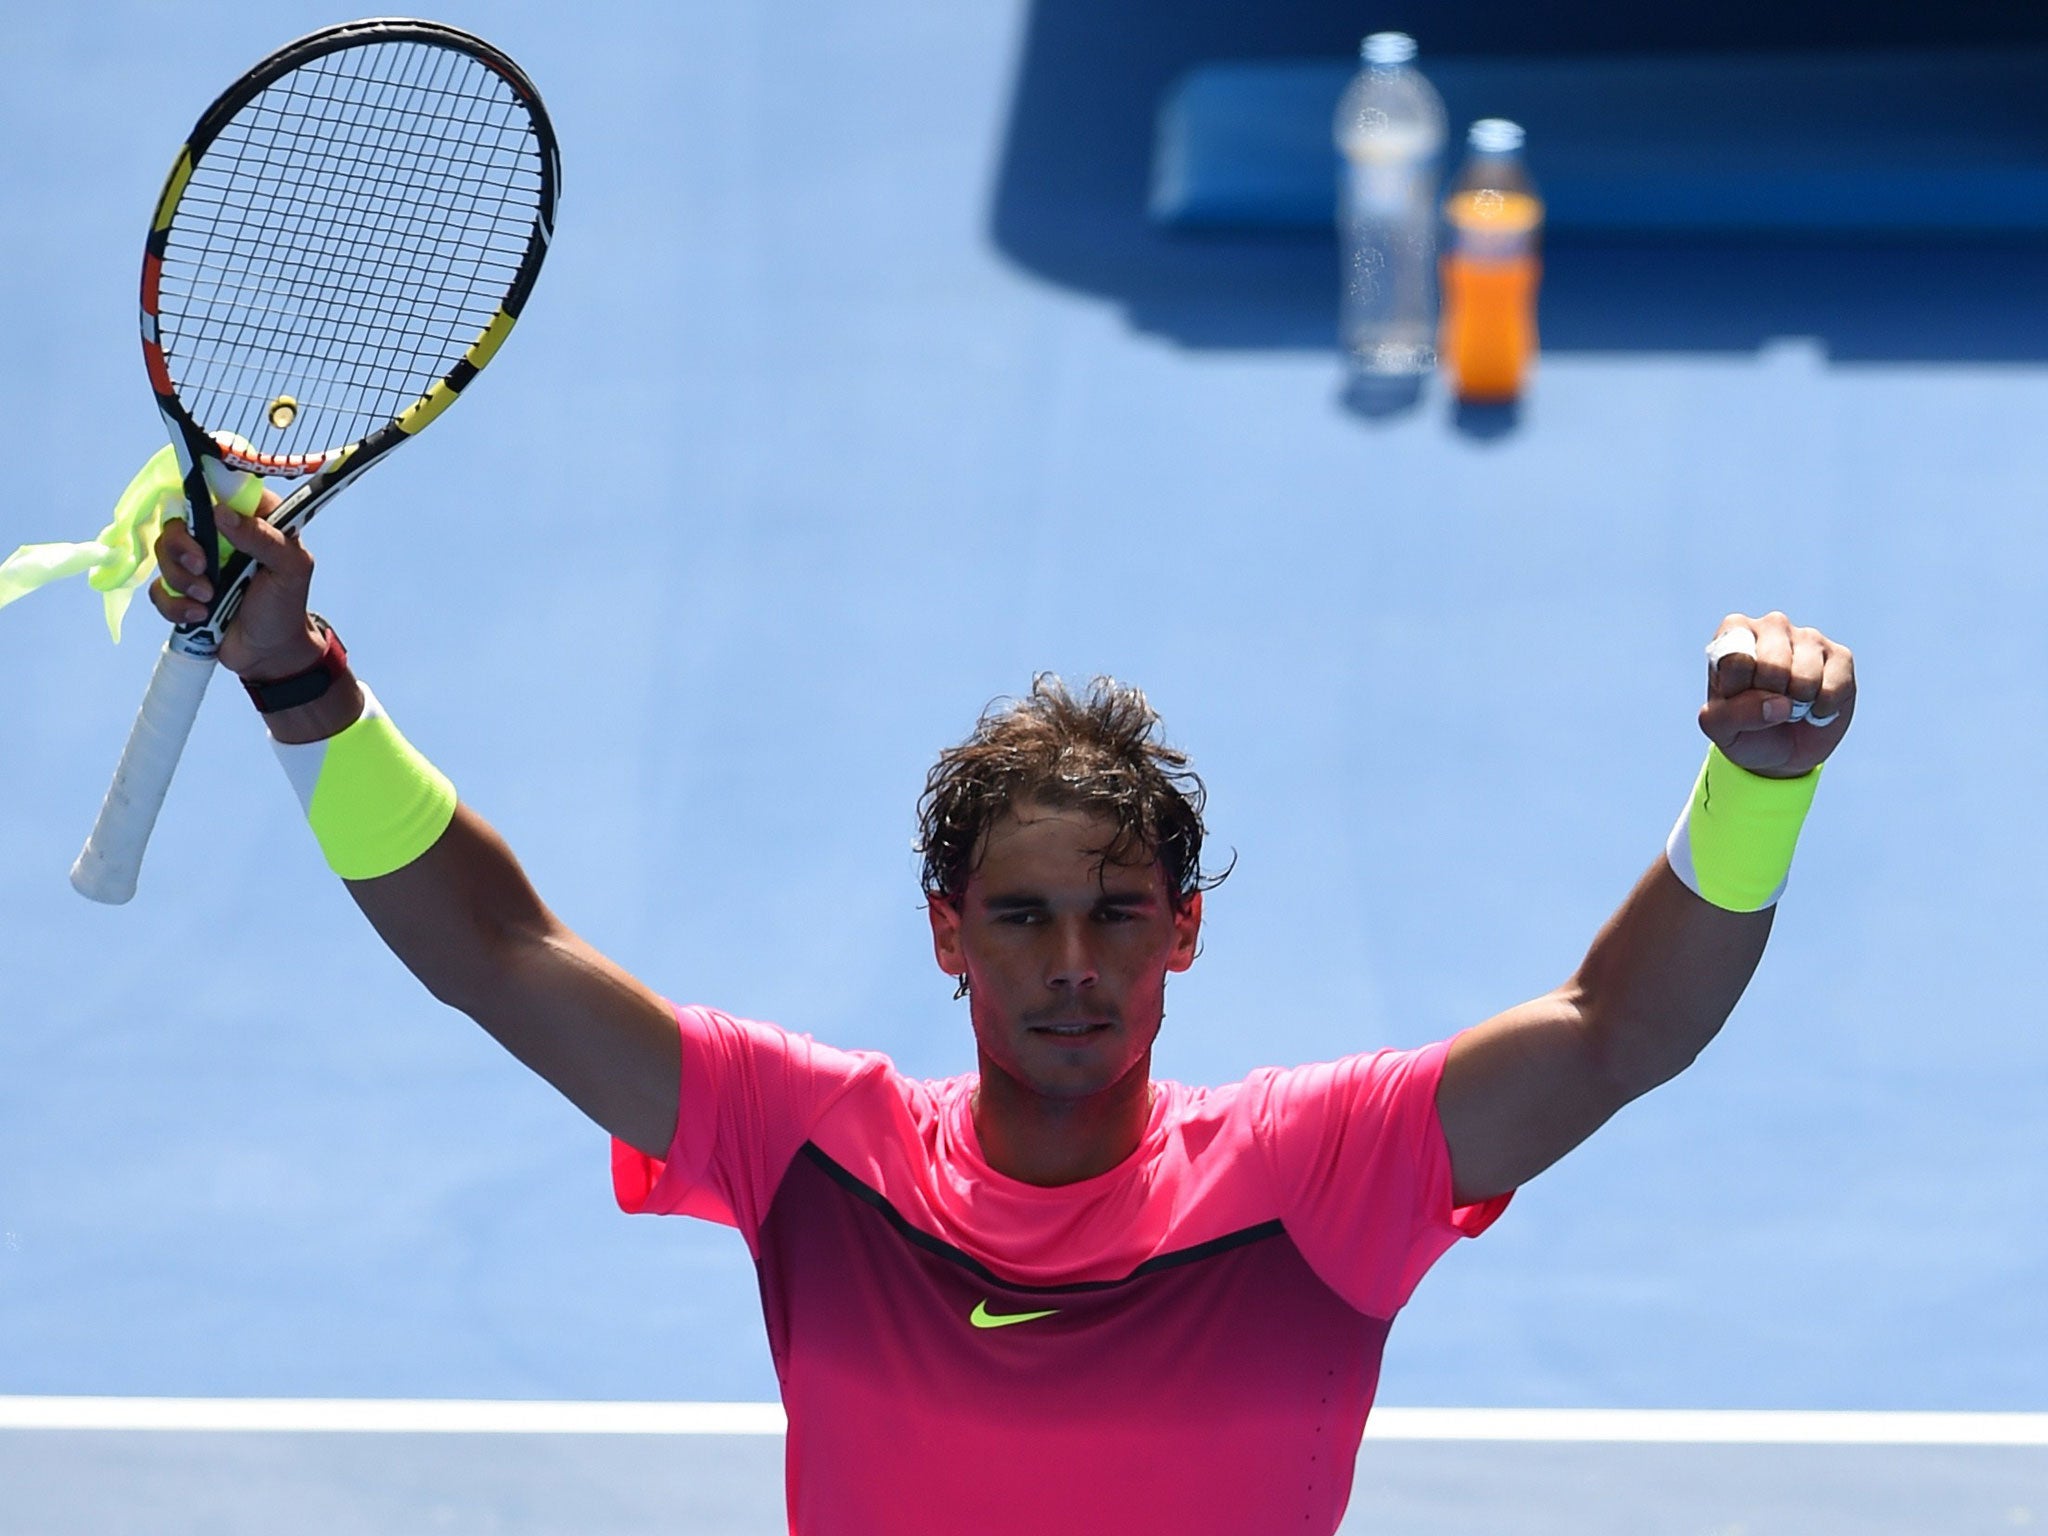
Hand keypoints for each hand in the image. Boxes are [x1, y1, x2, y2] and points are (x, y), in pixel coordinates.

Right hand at [149, 491, 323, 680]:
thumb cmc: (286, 605)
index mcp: (251, 519)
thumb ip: (264, 538)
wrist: (270, 652)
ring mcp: (198, 562)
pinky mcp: (181, 590)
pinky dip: (174, 604)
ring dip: (181, 579)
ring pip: (163, 553)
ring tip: (209, 600)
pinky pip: (158, 588)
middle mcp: (220, 535)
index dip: (202, 491)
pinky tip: (199, 616)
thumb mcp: (290, 568)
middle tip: (202, 567)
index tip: (200, 511)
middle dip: (182, 546)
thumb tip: (222, 513)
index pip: (220, 488)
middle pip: (179, 520)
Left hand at [1701, 612, 1854, 778]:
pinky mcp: (1841, 656)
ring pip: (1804, 676)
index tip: (1736, 697)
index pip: (1736, 660)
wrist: (1779, 750)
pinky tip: (1814, 708)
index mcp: (1734, 632)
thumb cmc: (1742, 728)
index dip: (1738, 691)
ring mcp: (1809, 637)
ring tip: (1790, 706)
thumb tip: (1778, 704)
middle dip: (1769, 698)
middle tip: (1766, 703)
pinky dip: (1822, 709)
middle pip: (1772, 665)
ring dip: (1797, 705)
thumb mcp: (1720, 728)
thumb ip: (1731, 715)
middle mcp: (1772, 625)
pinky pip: (1834, 687)